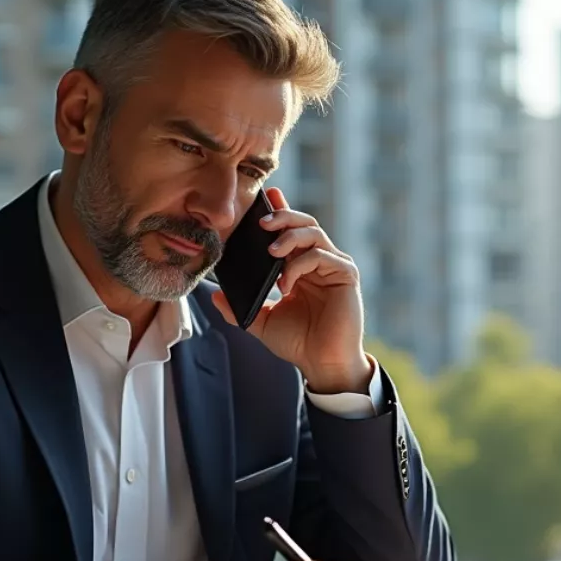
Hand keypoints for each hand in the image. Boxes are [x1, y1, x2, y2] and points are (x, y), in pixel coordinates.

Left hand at [210, 188, 372, 394]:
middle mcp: (320, 261)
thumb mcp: (262, 322)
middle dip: (282, 216)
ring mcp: (334, 266)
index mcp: (302, 266)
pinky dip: (299, 265)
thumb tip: (214, 296)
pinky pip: (321, 256)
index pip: (292, 230)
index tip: (266, 195)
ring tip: (270, 250)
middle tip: (260, 221)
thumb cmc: (299, 343)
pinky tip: (286, 283)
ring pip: (314, 233)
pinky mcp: (346, 275)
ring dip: (289, 236)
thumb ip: (240, 308)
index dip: (281, 209)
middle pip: (304, 222)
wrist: (323, 365)